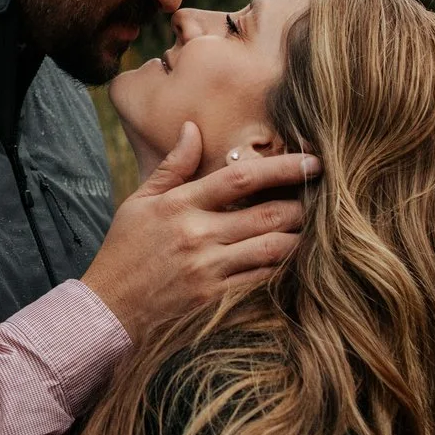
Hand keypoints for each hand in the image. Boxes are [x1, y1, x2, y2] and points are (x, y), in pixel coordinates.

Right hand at [79, 122, 317, 341]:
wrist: (107, 307)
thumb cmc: (124, 249)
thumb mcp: (140, 201)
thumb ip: (172, 166)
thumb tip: (194, 128)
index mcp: (180, 205)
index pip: (241, 178)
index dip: (282, 167)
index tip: (312, 160)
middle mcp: (198, 235)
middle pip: (267, 214)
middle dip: (302, 203)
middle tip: (327, 195)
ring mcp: (208, 269)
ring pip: (271, 249)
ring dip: (299, 236)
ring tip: (318, 226)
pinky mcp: (214, 298)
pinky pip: (260, 279)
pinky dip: (282, 267)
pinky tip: (297, 258)